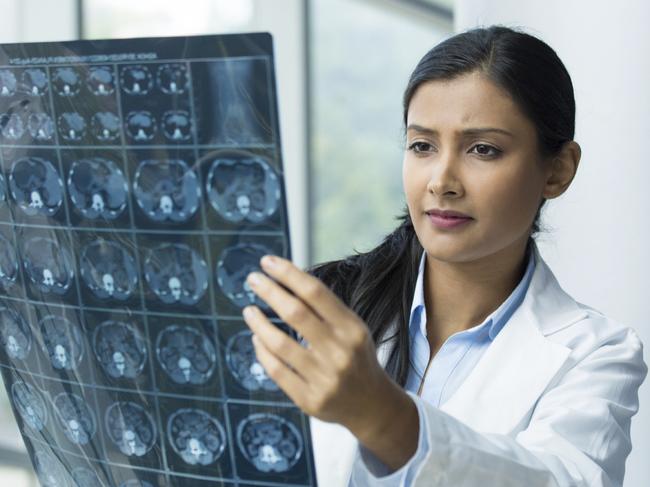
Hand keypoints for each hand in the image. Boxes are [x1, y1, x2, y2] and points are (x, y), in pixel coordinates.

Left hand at [241, 254, 406, 440]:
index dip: (289, 274)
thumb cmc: (355, 358)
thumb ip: (324, 309)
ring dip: (258, 323)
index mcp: (352, 329)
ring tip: (249, 310)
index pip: (315, 293)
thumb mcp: (352, 329)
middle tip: (253, 279)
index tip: (268, 262)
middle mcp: (339, 352)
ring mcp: (324, 378)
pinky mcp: (309, 400)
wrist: (371, 405)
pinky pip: (276, 370)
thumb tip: (285, 279)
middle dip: (270, 292)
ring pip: (279, 343)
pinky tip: (257, 338)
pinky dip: (262, 350)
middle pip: (295, 313)